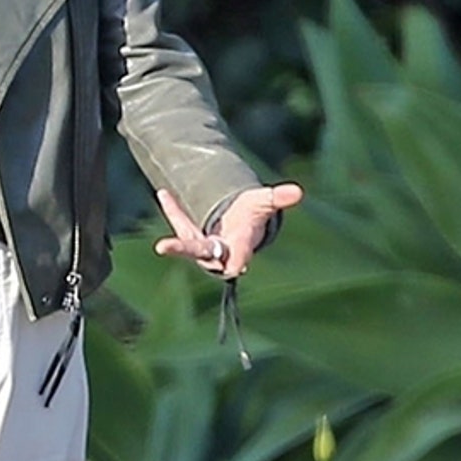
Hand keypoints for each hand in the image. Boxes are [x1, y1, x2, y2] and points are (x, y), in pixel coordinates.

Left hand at [152, 182, 303, 279]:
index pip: (240, 257)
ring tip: (162, 235)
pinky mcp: (191, 239)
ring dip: (175, 241)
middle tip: (165, 248)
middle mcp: (220, 251)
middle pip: (202, 253)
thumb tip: (298, 192)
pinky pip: (181, 224)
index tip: (239, 268)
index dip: (239, 261)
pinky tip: (164, 193)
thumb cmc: (253, 216)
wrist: (238, 226)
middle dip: (185, 250)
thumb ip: (277, 199)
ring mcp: (203, 247)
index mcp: (241, 246)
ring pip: (187, 244)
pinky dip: (173, 209)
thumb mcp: (263, 204)